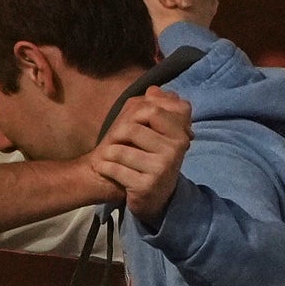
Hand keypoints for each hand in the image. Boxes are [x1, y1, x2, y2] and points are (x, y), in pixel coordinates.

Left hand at [93, 90, 192, 225]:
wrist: (149, 196)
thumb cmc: (148, 156)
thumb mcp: (154, 129)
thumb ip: (155, 105)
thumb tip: (153, 89)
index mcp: (180, 132)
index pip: (152, 108)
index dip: (133, 114)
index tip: (132, 124)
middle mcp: (176, 149)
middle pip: (131, 127)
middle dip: (117, 134)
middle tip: (116, 141)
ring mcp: (162, 169)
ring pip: (120, 149)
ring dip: (109, 152)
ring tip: (111, 157)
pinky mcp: (147, 186)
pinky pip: (115, 168)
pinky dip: (104, 167)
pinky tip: (106, 169)